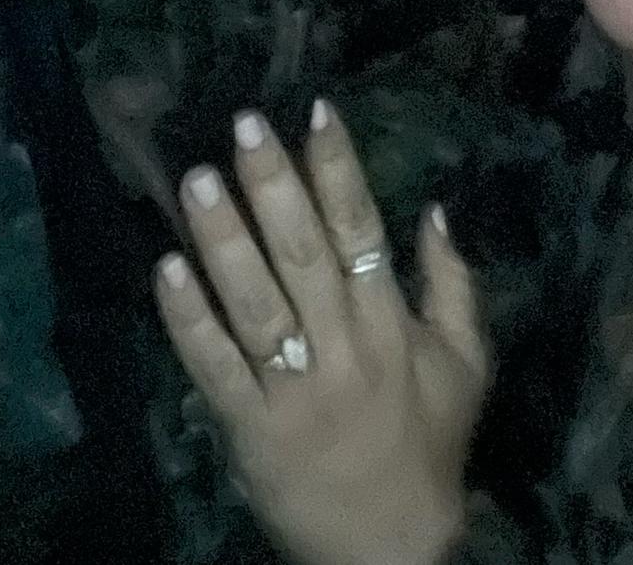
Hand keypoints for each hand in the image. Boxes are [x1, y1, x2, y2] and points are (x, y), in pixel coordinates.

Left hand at [154, 100, 487, 564]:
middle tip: (243, 125)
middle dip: (274, 185)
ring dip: (224, 239)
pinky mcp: (249, 429)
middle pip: (304, 255)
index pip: (363, 230)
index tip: (315, 111)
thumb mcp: (466, 362)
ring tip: (198, 179)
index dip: (339, 168)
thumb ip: (453, 284)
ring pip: (255, 303)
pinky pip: (214, 368)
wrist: (391, 548)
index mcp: (392, 326)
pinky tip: (165, 270)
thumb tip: (435, 207)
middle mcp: (343, 348)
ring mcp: (292, 389)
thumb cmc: (429, 443)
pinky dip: (189, 320)